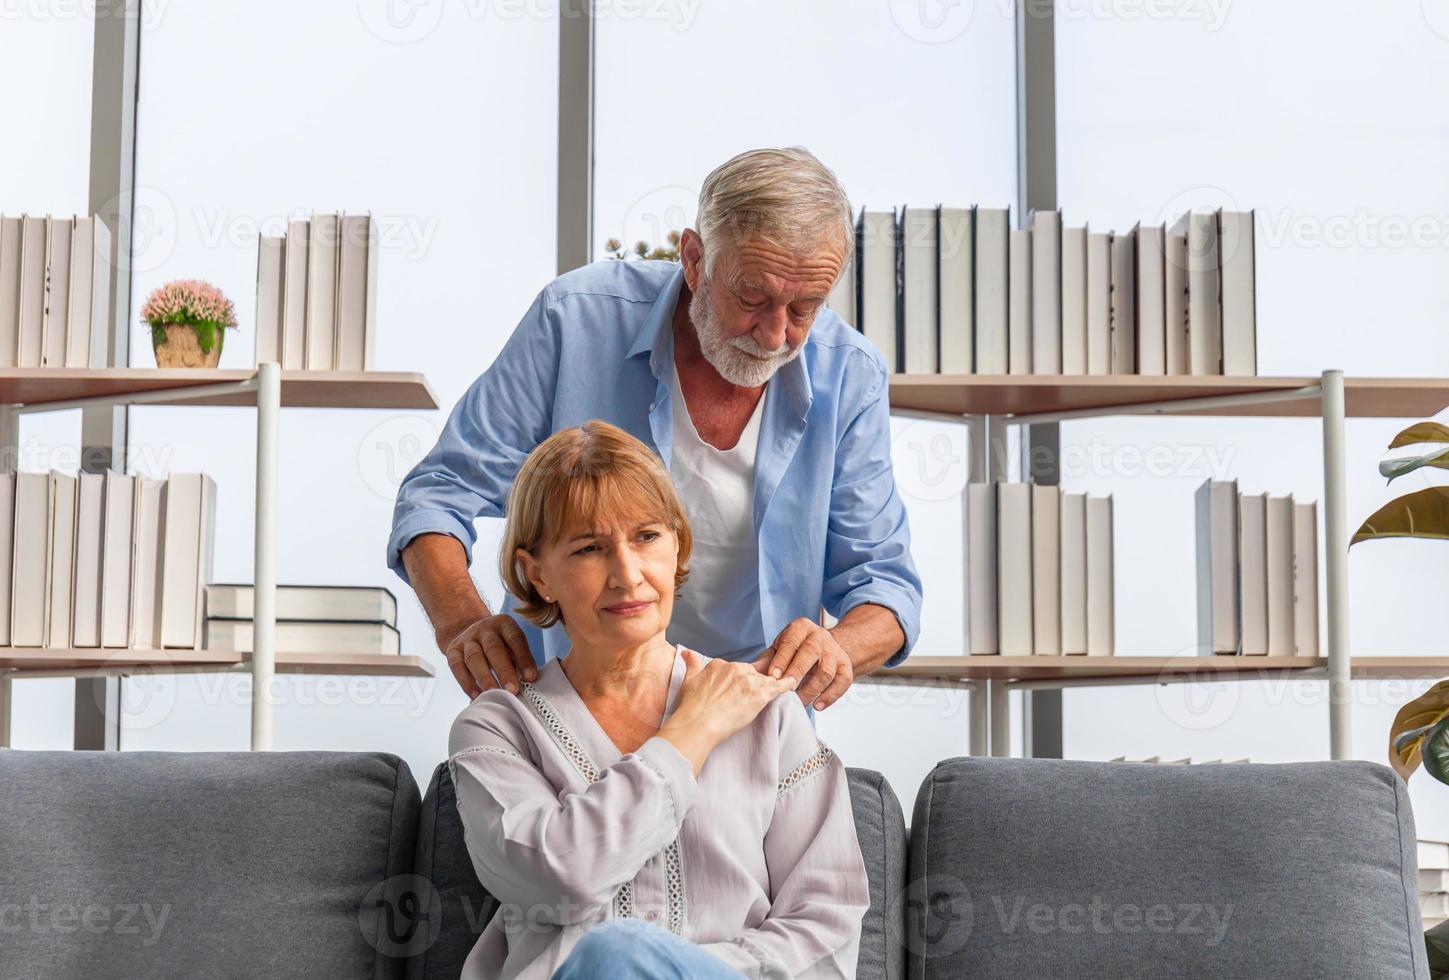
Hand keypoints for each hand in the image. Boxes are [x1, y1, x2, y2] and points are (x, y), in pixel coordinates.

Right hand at [441, 614, 537, 697]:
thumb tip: (529, 682)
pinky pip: (457, 667)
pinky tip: (476, 696)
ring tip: (494, 694)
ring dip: (485, 678)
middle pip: (493, 648)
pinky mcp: (453, 650)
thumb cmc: (499, 645)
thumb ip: (520, 660)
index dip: (524, 658)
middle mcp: (485, 628)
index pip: (515, 638)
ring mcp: (467, 638)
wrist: (469, 632)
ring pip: (474, 658)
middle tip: (512, 690)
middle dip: (504, 670)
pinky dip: (467, 683)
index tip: (530, 677)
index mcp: (504, 624)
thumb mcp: (512, 644)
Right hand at [659, 649, 797, 772]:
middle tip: (750, 696)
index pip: (736, 668)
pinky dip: (787, 684)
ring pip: (765, 679)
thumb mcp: (689, 680)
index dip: (739, 678)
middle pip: (752, 672)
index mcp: (720, 665)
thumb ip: (691, 664)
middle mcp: (735, 668)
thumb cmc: (692, 707)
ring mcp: (748, 681)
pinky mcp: (759, 695)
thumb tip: (687, 652)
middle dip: (753, 682)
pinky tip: (793, 682)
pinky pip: (778, 686)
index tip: (739, 687)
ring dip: (771, 683)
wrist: (697, 724)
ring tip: (777, 687)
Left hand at [754, 618, 854, 709]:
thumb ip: (768, 659)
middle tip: (788, 689)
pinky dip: (830, 696)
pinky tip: (817, 705)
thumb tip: (753, 671)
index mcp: (801, 628)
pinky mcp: (846, 666)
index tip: (773, 677)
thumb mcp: (781, 648)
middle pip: (811, 653)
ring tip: (800, 701)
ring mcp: (834, 651)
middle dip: (798, 672)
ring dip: (812, 688)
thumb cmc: (797, 649)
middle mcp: (819, 636)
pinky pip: (842, 682)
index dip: (782, 660)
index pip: (791, 642)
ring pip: (826, 670)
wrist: (825, 646)